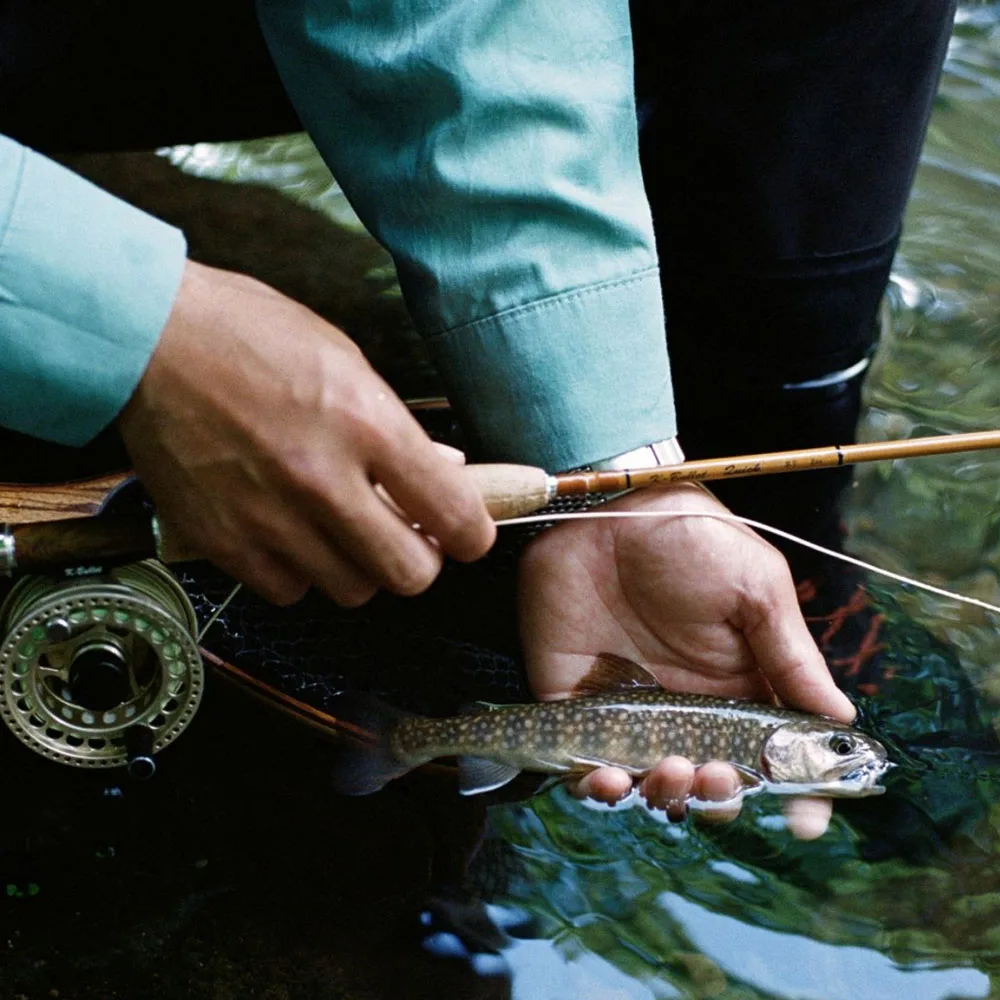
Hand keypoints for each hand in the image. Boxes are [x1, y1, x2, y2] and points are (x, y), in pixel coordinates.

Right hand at [117, 260, 494, 604]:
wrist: (145, 341)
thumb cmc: (249, 336)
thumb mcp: (345, 360)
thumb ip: (398, 427)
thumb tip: (445, 474)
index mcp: (365, 422)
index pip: (454, 514)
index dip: (474, 535)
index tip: (468, 535)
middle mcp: (321, 479)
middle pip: (408, 574)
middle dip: (419, 561)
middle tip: (405, 536)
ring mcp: (268, 517)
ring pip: (351, 591)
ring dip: (357, 567)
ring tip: (339, 529)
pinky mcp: (222, 541)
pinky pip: (289, 591)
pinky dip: (299, 573)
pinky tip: (289, 534)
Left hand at [517, 482, 854, 838]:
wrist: (608, 508)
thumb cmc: (690, 539)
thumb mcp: (756, 588)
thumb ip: (792, 656)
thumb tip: (842, 719)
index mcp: (739, 686)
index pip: (770, 755)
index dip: (793, 794)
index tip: (806, 821)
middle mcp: (687, 709)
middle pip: (712, 783)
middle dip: (722, 798)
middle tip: (720, 777)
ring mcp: (630, 712)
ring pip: (651, 785)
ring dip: (667, 796)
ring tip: (674, 771)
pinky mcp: (576, 706)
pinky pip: (584, 767)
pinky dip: (599, 787)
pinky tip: (611, 776)